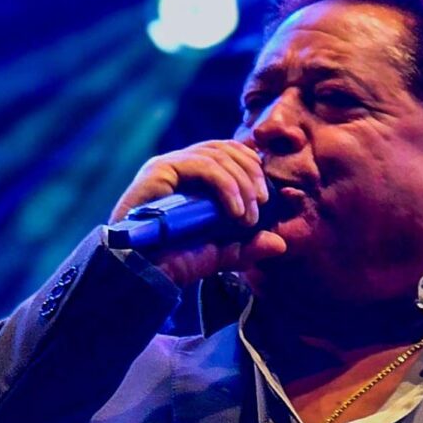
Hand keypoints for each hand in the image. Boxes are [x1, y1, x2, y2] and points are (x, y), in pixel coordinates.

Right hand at [109, 138, 288, 286]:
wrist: (141, 273)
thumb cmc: (173, 263)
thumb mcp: (219, 254)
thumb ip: (247, 247)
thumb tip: (281, 243)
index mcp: (193, 178)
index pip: (229, 151)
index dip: (252, 165)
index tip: (268, 196)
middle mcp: (180, 165)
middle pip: (226, 148)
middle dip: (252, 175)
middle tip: (262, 206)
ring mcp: (169, 165)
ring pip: (218, 154)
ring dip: (242, 182)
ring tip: (249, 215)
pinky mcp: (160, 170)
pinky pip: (203, 165)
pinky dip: (226, 185)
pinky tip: (236, 211)